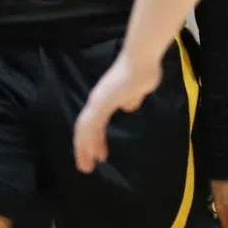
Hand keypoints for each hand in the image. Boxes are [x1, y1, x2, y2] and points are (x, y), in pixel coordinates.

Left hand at [73, 50, 163, 172]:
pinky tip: (95, 155)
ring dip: (84, 149)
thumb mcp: (137, 91)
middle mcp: (97, 100)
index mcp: (104, 98)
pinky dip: (90, 142)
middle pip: (84, 128)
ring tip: (87, 167)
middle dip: (83, 149)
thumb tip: (127, 107)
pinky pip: (92, 126)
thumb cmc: (143, 71)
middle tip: (86, 167)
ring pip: (84, 130)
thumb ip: (131, 99)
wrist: (143, 60)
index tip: (99, 154)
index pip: (93, 122)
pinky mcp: (102, 103)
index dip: (93, 139)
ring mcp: (97, 101)